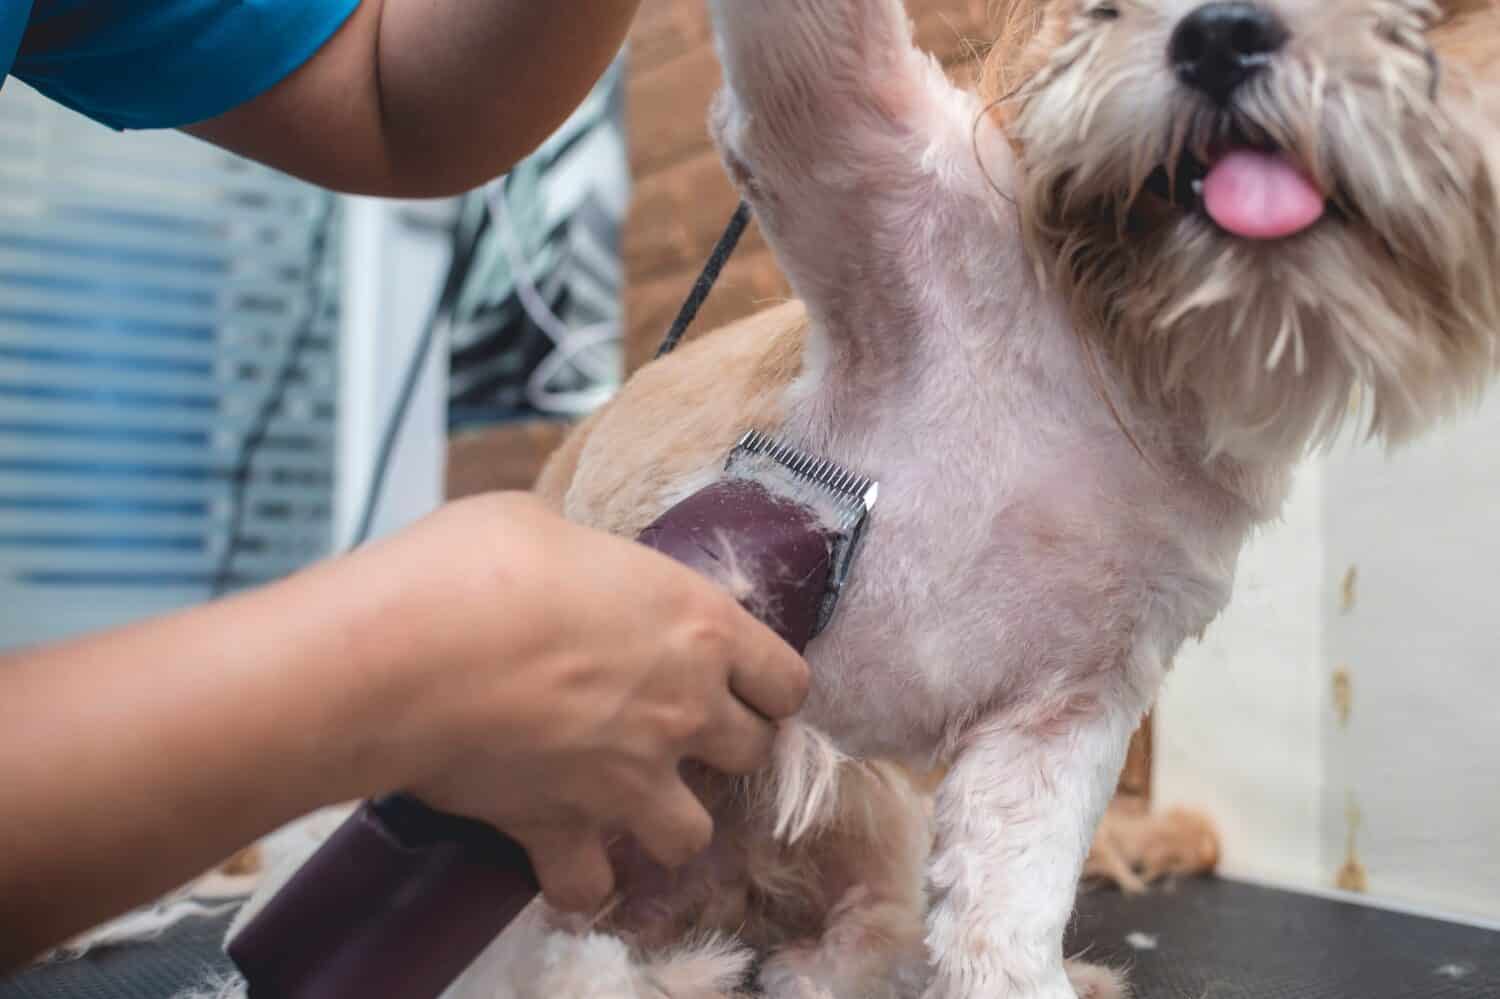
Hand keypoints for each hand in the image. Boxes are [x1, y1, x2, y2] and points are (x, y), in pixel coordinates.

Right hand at [344, 493, 809, 914]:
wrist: (410, 647)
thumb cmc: (480, 567)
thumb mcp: (554, 528)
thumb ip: (592, 567)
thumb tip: (574, 568)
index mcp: (698, 626)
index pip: (785, 680)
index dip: (765, 685)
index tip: (737, 682)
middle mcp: (683, 709)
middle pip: (752, 752)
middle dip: (720, 745)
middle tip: (671, 729)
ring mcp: (630, 779)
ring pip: (692, 836)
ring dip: (665, 822)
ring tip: (628, 799)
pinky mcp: (562, 828)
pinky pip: (589, 885)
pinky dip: (578, 877)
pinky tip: (560, 852)